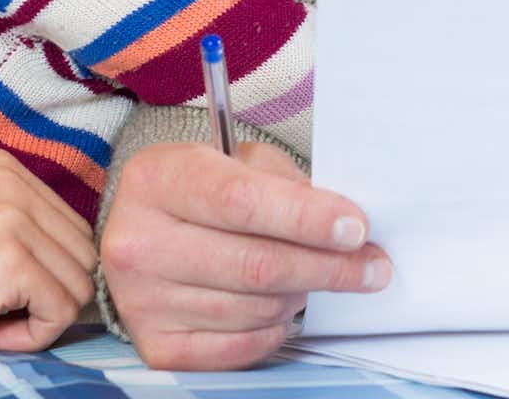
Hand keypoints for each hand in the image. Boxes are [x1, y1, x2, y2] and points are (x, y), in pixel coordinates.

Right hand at [0, 150, 97, 357]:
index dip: (47, 273)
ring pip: (81, 286)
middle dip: (50, 295)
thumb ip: (26, 226)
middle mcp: (14, 183)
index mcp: (6, 168)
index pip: (75, 230)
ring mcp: (14, 221)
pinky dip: (31, 337)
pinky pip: (62, 313)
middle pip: (85, 256)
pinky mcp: (11, 262)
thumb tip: (87, 262)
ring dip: (41, 318)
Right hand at [102, 142, 390, 370]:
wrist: (142, 232)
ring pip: (255, 308)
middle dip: (327, 266)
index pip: (241, 202)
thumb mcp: (236, 163)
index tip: (354, 229)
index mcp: (156, 180)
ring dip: (300, 293)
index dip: (306, 218)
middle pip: (255, 264)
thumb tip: (346, 228)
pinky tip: (280, 304)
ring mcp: (141, 300)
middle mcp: (138, 242)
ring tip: (311, 275)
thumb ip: (287, 186)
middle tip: (371, 265)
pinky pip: (241, 346)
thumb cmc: (199, 192)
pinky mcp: (157, 345)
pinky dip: (274, 329)